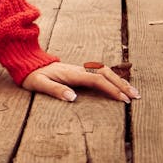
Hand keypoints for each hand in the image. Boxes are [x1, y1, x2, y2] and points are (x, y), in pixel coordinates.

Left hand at [22, 61, 139, 102]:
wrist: (27, 64)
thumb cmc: (32, 76)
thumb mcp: (39, 84)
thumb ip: (54, 90)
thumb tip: (73, 98)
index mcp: (71, 73)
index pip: (96, 79)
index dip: (111, 88)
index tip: (123, 99)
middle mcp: (78, 69)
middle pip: (105, 74)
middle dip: (121, 84)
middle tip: (135, 97)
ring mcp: (79, 69)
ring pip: (104, 72)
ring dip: (119, 81)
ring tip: (133, 92)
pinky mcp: (79, 72)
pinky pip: (100, 73)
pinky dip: (112, 78)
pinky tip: (119, 85)